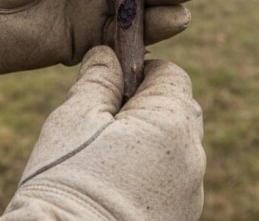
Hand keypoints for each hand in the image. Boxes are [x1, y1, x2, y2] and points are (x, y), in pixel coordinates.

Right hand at [0, 46, 204, 220]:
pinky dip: (149, 176)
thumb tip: (106, 55)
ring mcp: (191, 194)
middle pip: (178, 110)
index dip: (140, 70)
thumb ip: (97, 79)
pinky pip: (171, 182)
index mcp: (171, 122)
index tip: (110, 84)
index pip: (171, 73)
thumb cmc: (65, 183)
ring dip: (149, 143)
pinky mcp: (181, 219)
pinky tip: (114, 188)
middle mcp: (193, 157)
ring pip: (174, 149)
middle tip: (102, 123)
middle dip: (145, 107)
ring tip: (104, 161)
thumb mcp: (74, 119)